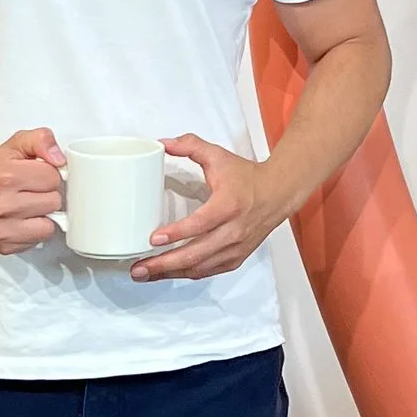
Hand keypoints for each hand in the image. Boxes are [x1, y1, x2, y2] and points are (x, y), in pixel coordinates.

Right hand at [0, 127, 65, 254]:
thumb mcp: (16, 144)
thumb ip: (41, 140)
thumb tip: (60, 159)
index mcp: (6, 177)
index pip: (53, 178)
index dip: (48, 174)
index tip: (35, 174)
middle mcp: (1, 205)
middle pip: (54, 202)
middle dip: (47, 194)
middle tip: (31, 190)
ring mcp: (1, 229)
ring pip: (49, 226)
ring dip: (43, 215)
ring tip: (28, 205)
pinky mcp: (3, 246)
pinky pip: (38, 240)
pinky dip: (34, 230)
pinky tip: (21, 219)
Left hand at [134, 132, 281, 279]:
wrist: (278, 194)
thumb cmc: (247, 178)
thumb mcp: (218, 156)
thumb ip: (190, 145)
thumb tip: (163, 143)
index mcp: (229, 205)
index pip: (200, 224)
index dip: (176, 233)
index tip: (153, 239)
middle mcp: (233, 231)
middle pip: (196, 254)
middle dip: (164, 263)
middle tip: (138, 267)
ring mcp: (235, 248)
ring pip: (199, 268)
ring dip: (170, 273)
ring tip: (144, 273)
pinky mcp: (236, 258)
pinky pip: (207, 272)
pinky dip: (185, 274)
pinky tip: (167, 273)